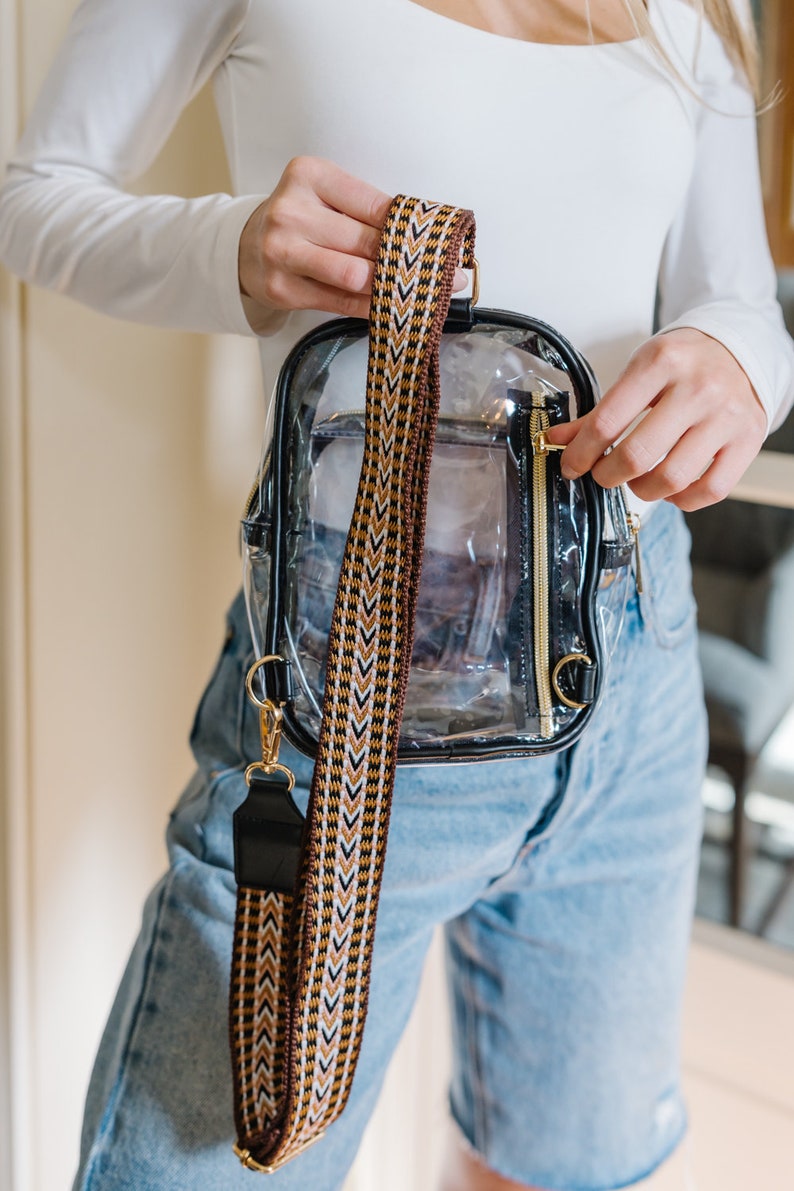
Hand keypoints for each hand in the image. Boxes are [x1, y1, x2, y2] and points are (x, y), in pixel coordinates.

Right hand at [238, 156, 467, 327]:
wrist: (247, 247)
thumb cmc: (301, 220)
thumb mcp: (328, 198)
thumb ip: (369, 213)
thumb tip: (429, 239)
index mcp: (310, 175)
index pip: (376, 206)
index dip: (414, 229)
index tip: (445, 243)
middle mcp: (292, 211)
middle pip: (367, 242)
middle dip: (410, 261)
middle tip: (448, 275)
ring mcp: (283, 251)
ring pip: (354, 275)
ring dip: (390, 287)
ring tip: (420, 292)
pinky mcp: (282, 288)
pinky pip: (339, 302)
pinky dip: (370, 307)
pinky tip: (391, 308)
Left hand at [545, 328, 767, 510]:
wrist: (741, 349)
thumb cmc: (683, 363)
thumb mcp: (639, 372)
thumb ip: (599, 411)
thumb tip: (555, 441)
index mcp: (661, 363)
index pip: (608, 421)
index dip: (581, 452)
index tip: (571, 466)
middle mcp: (698, 388)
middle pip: (638, 455)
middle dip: (608, 475)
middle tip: (603, 474)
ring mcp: (726, 416)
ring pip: (673, 478)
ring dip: (643, 490)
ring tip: (636, 481)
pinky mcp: (748, 440)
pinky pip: (711, 489)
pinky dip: (683, 499)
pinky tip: (670, 489)